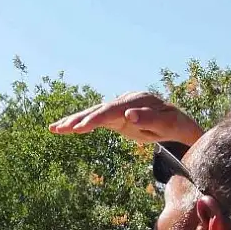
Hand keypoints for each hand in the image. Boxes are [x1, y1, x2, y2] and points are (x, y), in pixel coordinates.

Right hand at [48, 92, 201, 145]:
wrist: (176, 122)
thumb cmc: (174, 124)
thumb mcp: (166, 125)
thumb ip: (148, 119)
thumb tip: (129, 114)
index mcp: (136, 101)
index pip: (112, 110)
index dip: (96, 118)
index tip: (82, 127)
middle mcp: (124, 101)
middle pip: (98, 110)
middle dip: (77, 119)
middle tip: (59, 128)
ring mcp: (118, 107)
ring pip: (93, 113)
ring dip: (73, 121)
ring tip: (53, 128)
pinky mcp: (115, 115)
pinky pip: (95, 119)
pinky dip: (80, 123)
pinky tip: (65, 128)